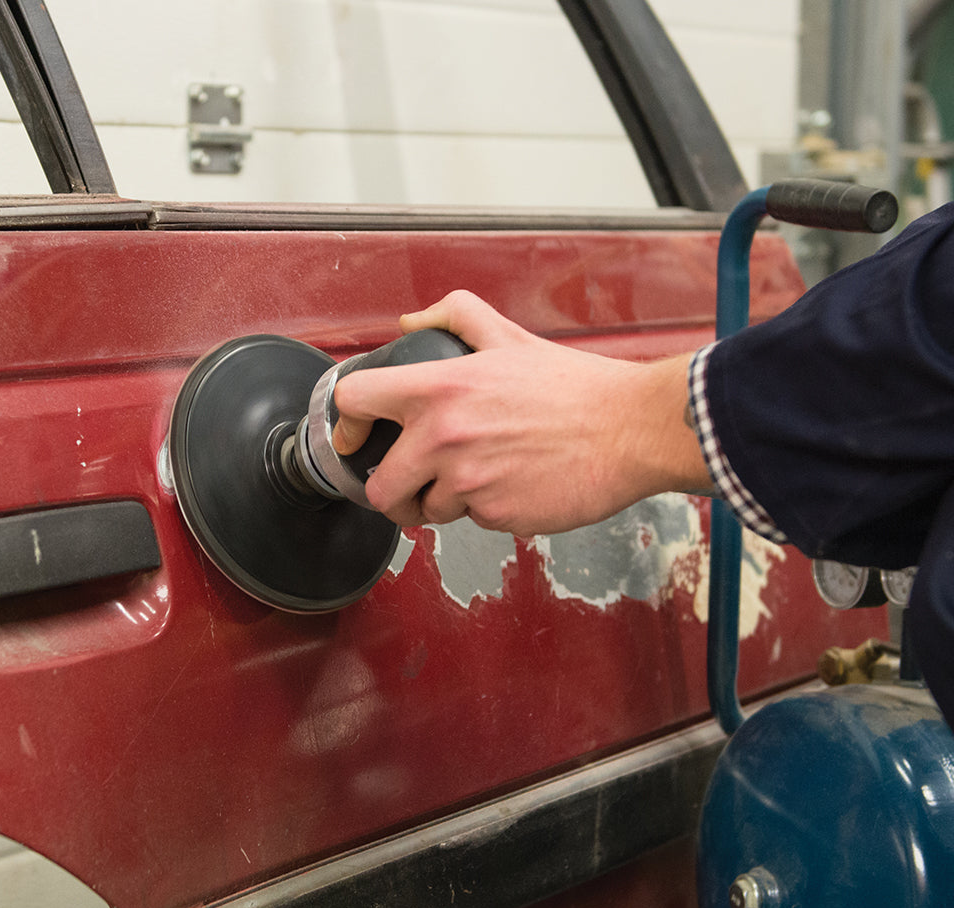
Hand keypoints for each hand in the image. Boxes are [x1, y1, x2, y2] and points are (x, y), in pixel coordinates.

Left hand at [331, 290, 708, 535]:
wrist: (629, 430)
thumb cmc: (574, 387)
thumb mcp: (509, 337)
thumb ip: (453, 318)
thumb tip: (409, 324)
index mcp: (440, 388)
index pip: (354, 402)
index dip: (346, 425)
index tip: (356, 437)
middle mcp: (445, 438)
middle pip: (379, 489)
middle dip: (393, 491)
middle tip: (412, 485)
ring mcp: (470, 483)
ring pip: (427, 512)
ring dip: (444, 502)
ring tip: (479, 478)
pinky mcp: (496, 516)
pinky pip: (472, 522)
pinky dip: (485, 510)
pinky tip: (512, 485)